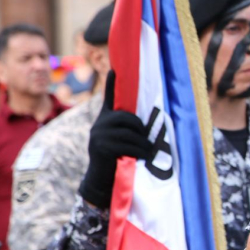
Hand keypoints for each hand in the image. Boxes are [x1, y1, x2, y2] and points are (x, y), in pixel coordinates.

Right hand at [79, 71, 153, 208]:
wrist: (102, 181)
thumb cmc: (119, 159)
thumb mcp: (125, 141)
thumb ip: (131, 129)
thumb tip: (151, 124)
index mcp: (107, 119)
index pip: (111, 97)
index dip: (114, 83)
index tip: (116, 68)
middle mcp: (100, 123)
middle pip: (129, 118)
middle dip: (142, 130)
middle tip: (148, 142)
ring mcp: (98, 134)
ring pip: (131, 133)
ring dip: (144, 145)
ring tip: (147, 153)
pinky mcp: (101, 147)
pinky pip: (128, 145)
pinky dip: (140, 153)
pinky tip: (141, 158)